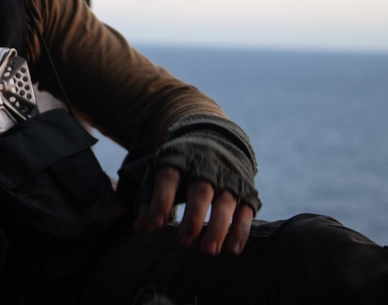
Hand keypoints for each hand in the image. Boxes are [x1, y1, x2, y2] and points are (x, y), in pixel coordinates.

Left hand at [133, 166, 253, 255]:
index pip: (169, 177)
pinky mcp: (246, 191)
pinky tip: (232, 250)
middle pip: (200, 191)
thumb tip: (141, 228)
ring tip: (208, 251)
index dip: (162, 198)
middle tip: (183, 244)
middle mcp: (206, 167)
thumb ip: (151, 199)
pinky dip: (240, 231)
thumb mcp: (164, 171)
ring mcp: (229, 178)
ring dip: (218, 228)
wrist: (217, 137)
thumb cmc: (183, 164)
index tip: (157, 223)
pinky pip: (245, 211)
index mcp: (180, 159)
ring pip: (225, 202)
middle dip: (193, 217)